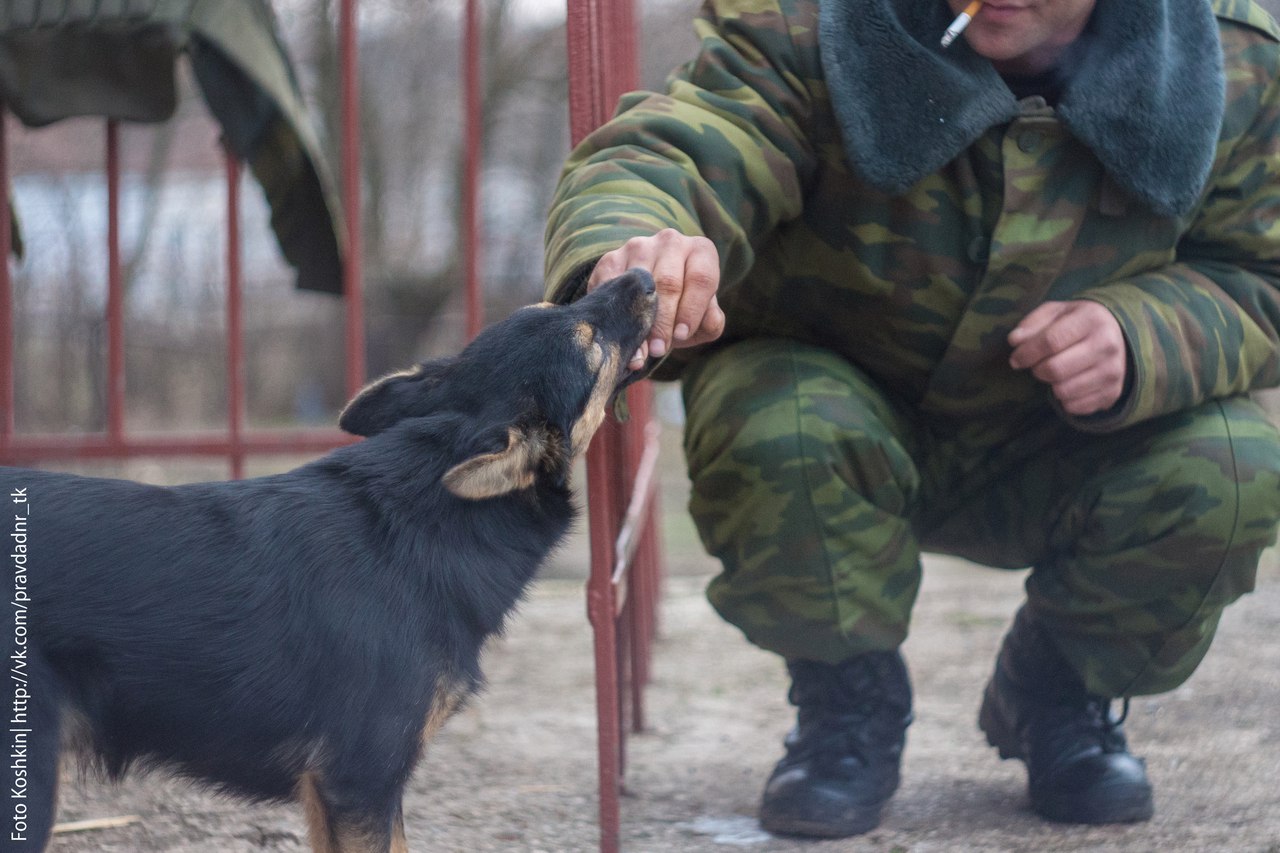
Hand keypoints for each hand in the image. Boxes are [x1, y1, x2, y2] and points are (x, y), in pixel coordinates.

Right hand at [589, 228, 725, 368]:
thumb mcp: (704, 315)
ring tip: (639, 349)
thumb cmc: (684, 306)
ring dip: (637, 320)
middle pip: (668, 282)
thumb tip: (700, 325)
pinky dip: (613, 312)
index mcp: (701, 252)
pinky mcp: (611, 258)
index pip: (701, 279)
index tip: (681, 336)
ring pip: (638, 284)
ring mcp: (639, 247)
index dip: (692, 310)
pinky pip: (610, 285)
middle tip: (658, 349)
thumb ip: (710, 323)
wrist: (652, 293)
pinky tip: (616, 333)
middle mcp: (671, 242)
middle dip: (663, 321)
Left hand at [1008, 300, 1128, 416]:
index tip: (1015, 359)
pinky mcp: (1113, 393)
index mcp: (1092, 320)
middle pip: (1055, 369)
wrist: (1117, 336)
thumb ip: (1033, 324)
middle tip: (1037, 365)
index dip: (1026, 353)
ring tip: (1055, 373)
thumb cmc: (1078, 323)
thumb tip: (1014, 341)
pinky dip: (1064, 399)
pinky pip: (1075, 407)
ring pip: (1063, 391)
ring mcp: (1113, 371)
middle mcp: (1107, 345)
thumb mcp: (1056, 313)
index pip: (1051, 341)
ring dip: (1050, 385)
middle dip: (1037, 370)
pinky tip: (1069, 384)